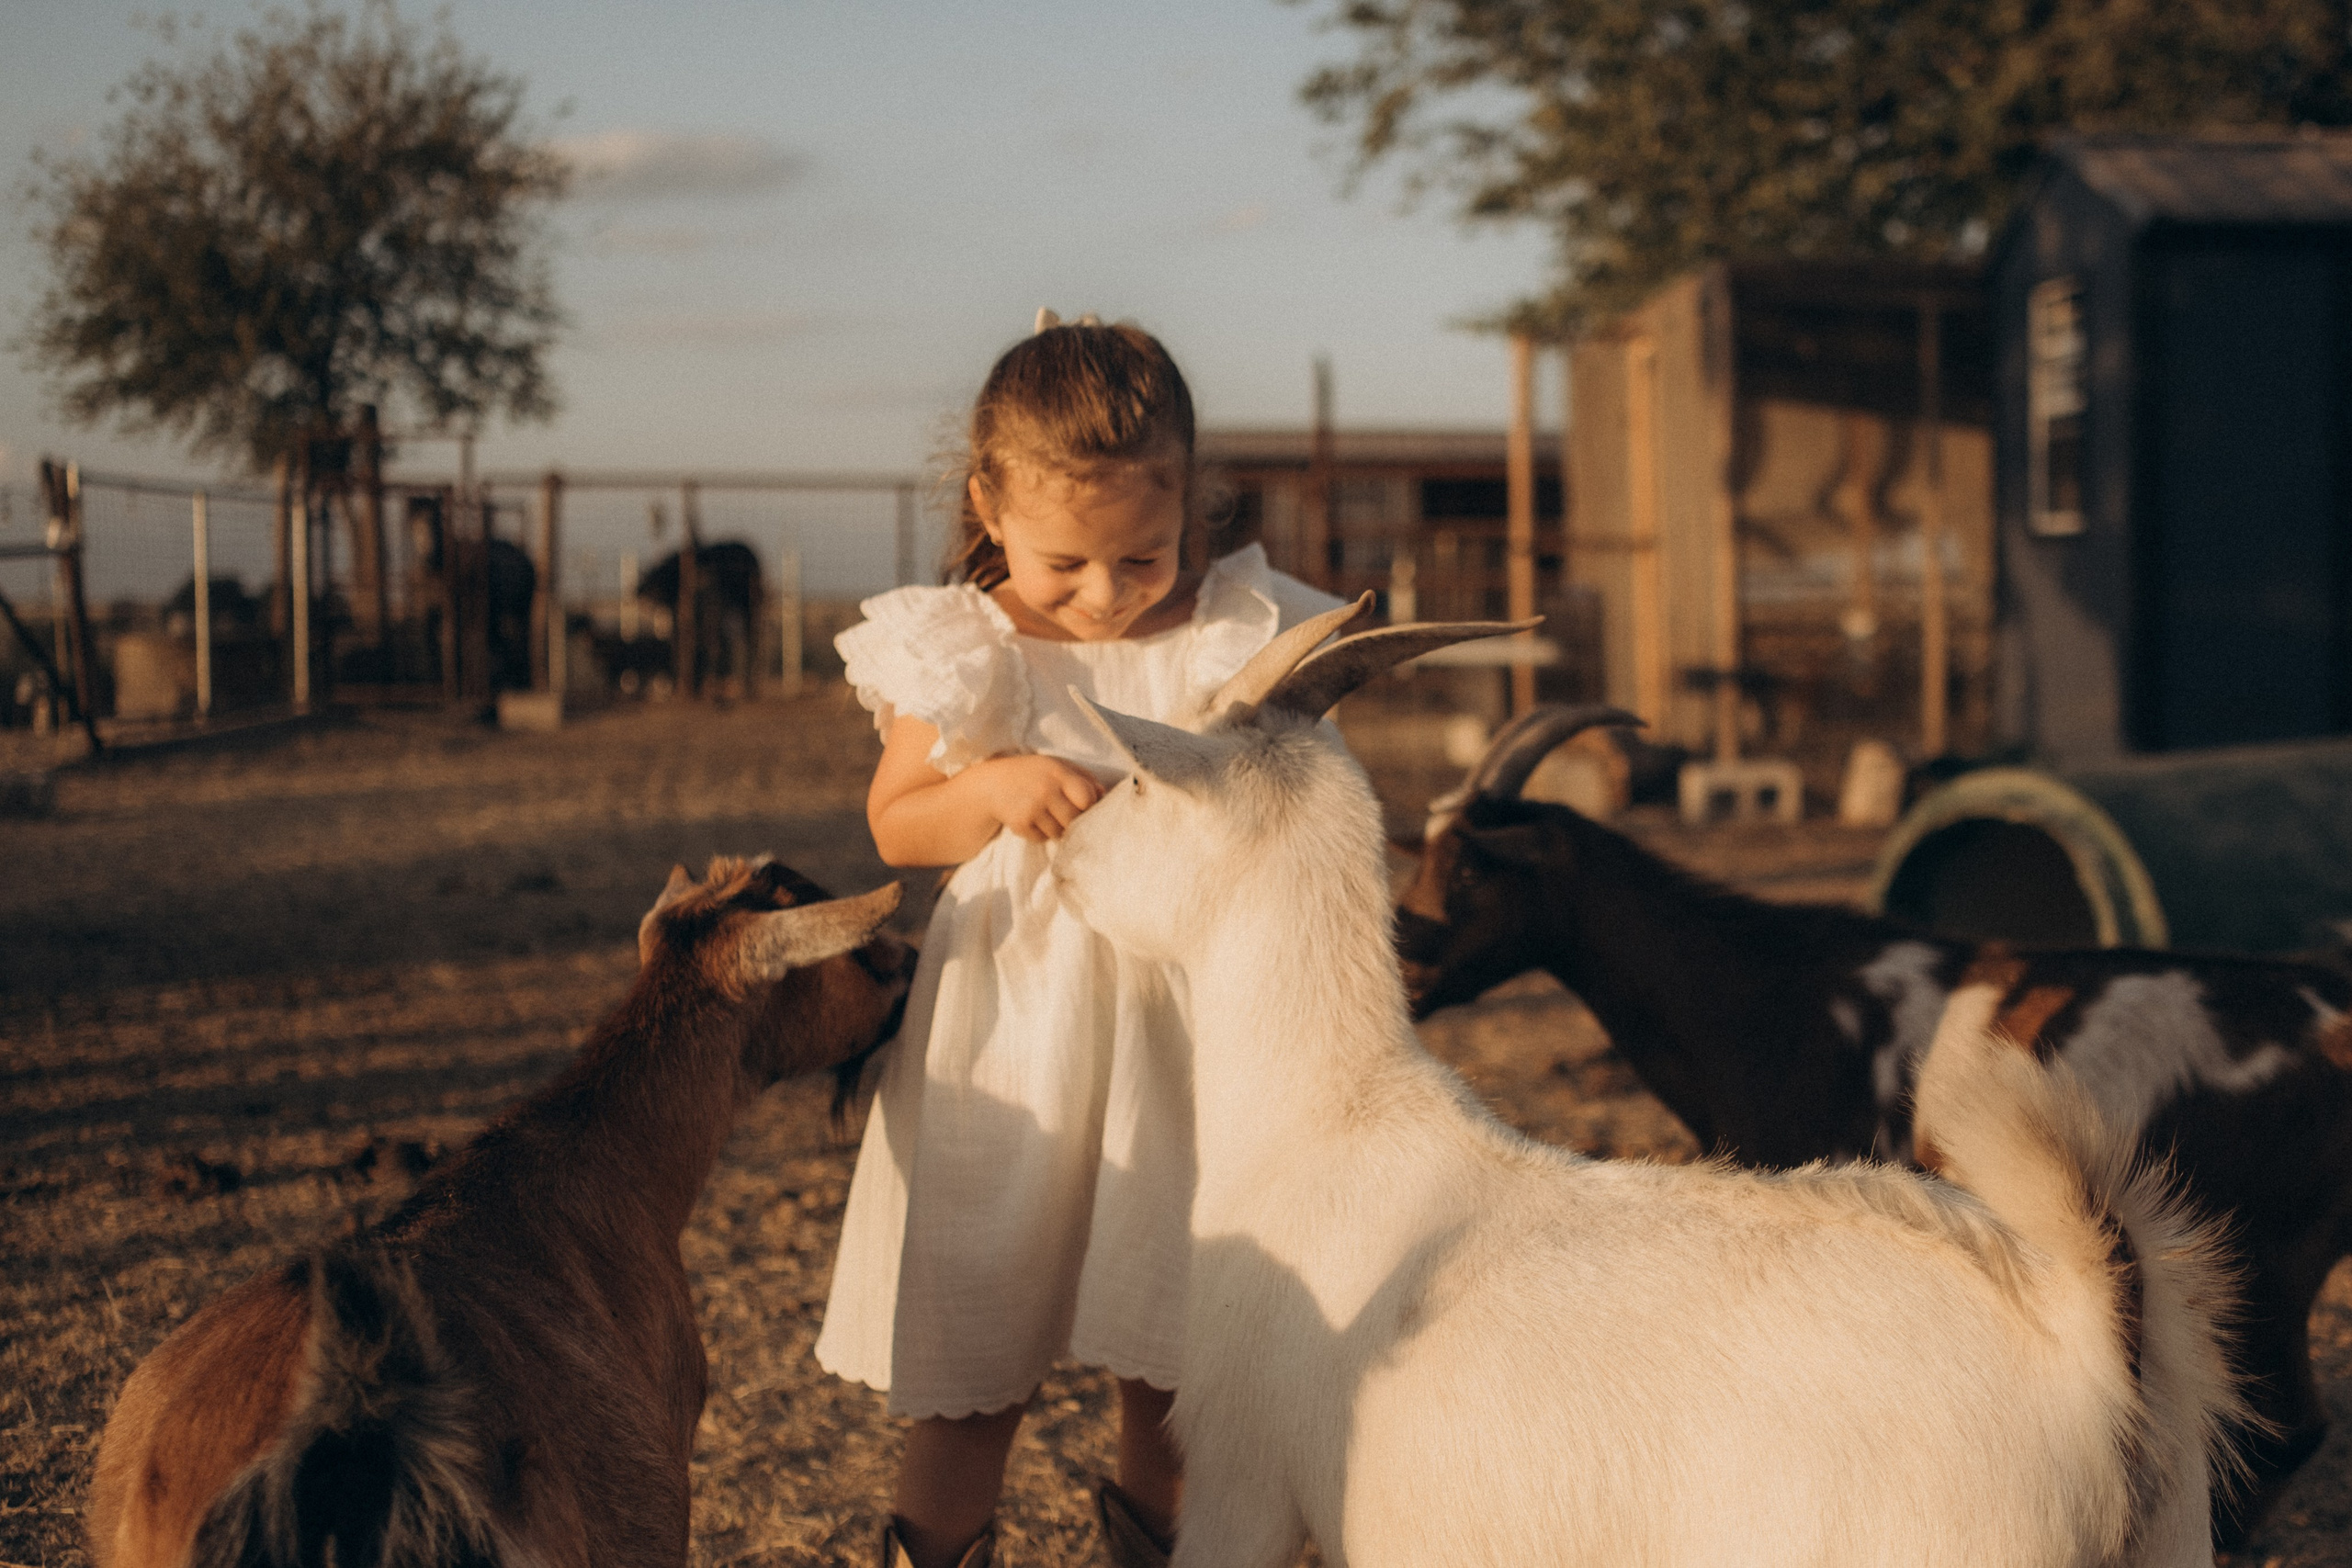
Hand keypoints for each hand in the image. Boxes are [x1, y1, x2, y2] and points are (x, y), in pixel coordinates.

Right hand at [978, 754, 1103, 841]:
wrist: (992, 784)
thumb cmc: (1033, 774)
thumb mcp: (1057, 766)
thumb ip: (1084, 777)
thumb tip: (1106, 796)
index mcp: (1058, 772)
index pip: (1088, 798)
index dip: (1089, 806)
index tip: (1083, 806)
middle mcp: (1046, 790)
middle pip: (1075, 819)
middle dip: (1073, 820)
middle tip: (1064, 813)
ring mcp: (1032, 808)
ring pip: (1060, 833)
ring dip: (1057, 829)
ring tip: (1047, 815)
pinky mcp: (1020, 824)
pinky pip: (1042, 839)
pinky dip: (1041, 834)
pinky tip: (1033, 820)